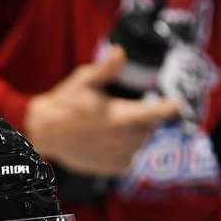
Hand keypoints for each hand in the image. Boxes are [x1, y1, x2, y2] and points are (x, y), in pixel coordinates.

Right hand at [23, 46, 181, 175]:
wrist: (44, 133)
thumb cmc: (65, 103)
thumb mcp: (83, 80)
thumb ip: (105, 69)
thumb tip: (120, 52)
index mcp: (120, 116)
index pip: (158, 113)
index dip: (170, 107)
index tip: (175, 104)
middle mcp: (121, 139)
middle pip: (151, 128)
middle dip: (147, 118)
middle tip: (131, 110)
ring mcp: (115, 155)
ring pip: (141, 144)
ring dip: (138, 134)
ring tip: (121, 125)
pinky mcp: (109, 168)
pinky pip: (130, 159)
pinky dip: (127, 151)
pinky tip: (114, 141)